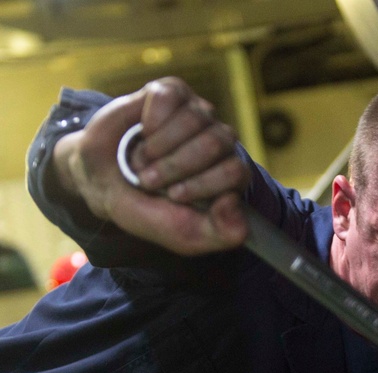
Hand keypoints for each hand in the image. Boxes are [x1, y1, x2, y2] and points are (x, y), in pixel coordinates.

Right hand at [53, 77, 249, 254]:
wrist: (100, 180)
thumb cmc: (147, 208)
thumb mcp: (183, 233)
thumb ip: (220, 232)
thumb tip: (235, 202)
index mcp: (229, 175)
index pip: (237, 171)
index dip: (203, 184)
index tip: (173, 196)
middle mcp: (219, 141)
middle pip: (216, 142)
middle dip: (176, 166)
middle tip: (149, 180)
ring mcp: (198, 114)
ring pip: (195, 118)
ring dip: (159, 146)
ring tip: (142, 161)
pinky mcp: (173, 92)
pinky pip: (169, 98)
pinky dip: (149, 120)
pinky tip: (142, 132)